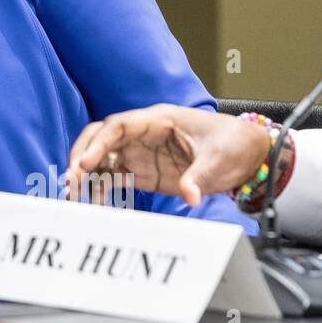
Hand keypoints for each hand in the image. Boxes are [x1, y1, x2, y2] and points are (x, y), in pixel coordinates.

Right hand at [66, 104, 270, 206]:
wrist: (250, 154)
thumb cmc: (234, 143)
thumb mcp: (220, 157)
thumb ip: (200, 176)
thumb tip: (188, 196)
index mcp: (158, 120)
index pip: (117, 127)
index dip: (98, 144)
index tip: (84, 163)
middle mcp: (143, 134)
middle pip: (100, 138)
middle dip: (82, 156)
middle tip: (71, 180)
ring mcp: (141, 153)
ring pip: (102, 159)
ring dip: (86, 175)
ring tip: (73, 195)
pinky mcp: (144, 171)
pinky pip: (114, 177)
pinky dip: (100, 188)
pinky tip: (92, 202)